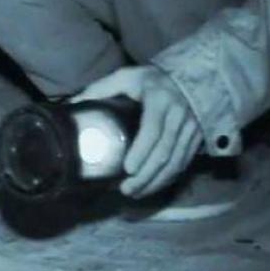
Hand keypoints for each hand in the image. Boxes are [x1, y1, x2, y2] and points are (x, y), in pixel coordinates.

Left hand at [72, 66, 203, 198]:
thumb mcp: (125, 77)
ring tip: (136, 193)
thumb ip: (101, 89)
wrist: (187, 77)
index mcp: (160, 99)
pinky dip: (169, 178)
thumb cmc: (149, 80)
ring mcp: (191, 127)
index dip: (142, 151)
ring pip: (176, 161)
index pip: (153, 129)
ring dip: (156, 181)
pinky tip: (153, 186)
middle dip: (146, 175)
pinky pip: (184, 162)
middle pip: (164, 151)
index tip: (128, 169)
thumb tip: (73, 103)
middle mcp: (179, 114)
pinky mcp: (196, 137)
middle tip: (126, 189)